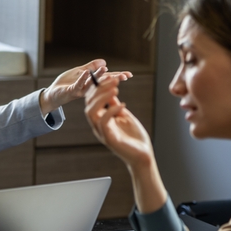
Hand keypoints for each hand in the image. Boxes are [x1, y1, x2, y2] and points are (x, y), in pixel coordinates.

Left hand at [38, 59, 131, 115]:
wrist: (53, 94)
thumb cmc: (67, 83)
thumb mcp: (80, 72)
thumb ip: (91, 66)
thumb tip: (104, 61)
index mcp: (92, 83)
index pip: (107, 79)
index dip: (118, 76)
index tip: (129, 75)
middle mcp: (88, 88)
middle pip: (103, 82)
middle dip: (113, 79)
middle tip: (124, 77)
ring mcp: (80, 90)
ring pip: (92, 84)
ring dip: (99, 77)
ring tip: (106, 70)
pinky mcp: (71, 91)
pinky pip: (78, 84)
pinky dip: (83, 78)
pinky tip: (87, 73)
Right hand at [85, 73, 167, 212]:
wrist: (142, 155)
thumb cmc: (134, 136)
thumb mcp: (123, 115)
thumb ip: (114, 104)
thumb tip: (110, 89)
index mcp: (100, 119)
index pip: (91, 99)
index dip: (98, 86)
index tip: (110, 75)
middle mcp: (97, 125)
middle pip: (88, 104)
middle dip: (99, 89)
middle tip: (114, 80)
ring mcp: (102, 133)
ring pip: (91, 112)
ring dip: (101, 98)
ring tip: (115, 88)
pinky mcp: (109, 139)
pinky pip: (104, 122)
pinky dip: (111, 111)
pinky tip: (122, 105)